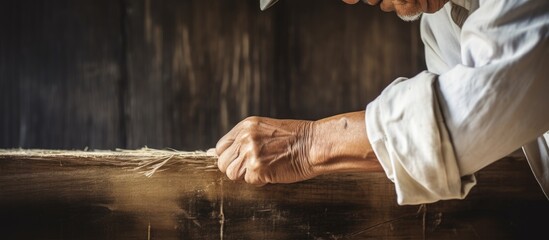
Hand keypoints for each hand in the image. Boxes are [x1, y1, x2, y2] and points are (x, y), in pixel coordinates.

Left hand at [216, 111, 380, 185]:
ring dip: (247, 176)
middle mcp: (244, 138)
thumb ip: (242, 140)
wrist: (314, 144)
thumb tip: (211, 153)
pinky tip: (273, 172)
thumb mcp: (264, 130)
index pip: (220, 148)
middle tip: (256, 166)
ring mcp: (250, 153)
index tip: (242, 161)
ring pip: (232, 174)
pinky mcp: (257, 168)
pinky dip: (260, 181)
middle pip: (223, 163)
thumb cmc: (295, 139)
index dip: (230, 158)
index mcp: (245, 126)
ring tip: (265, 168)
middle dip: (237, 169)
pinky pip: (248, 182)